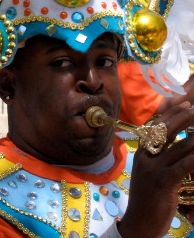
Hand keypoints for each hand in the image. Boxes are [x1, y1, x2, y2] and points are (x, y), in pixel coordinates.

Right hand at [118, 101, 193, 237]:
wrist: (139, 223)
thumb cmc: (148, 198)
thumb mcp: (149, 174)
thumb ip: (158, 158)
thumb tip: (175, 143)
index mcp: (140, 153)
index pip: (155, 126)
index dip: (171, 113)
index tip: (186, 103)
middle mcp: (144, 157)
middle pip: (166, 130)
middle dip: (185, 117)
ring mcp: (152, 169)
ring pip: (180, 146)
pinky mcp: (162, 182)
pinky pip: (184, 165)